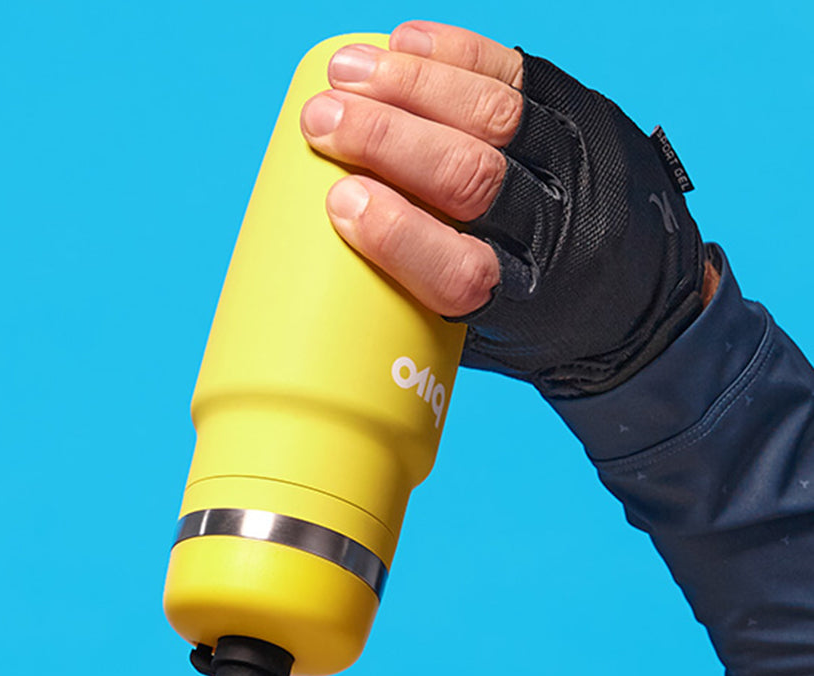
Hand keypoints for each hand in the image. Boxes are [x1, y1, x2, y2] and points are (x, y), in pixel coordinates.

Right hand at [300, 22, 708, 395]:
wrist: (645, 302)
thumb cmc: (541, 328)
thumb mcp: (490, 340)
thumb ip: (421, 297)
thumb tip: (331, 241)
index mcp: (525, 304)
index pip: (461, 270)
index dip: (400, 236)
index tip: (343, 205)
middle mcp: (559, 233)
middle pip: (470, 175)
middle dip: (387, 142)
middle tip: (321, 124)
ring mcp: (576, 165)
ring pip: (491, 113)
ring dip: (409, 85)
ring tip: (344, 73)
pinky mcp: (583, 115)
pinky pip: (514, 72)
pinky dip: (454, 53)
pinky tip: (402, 44)